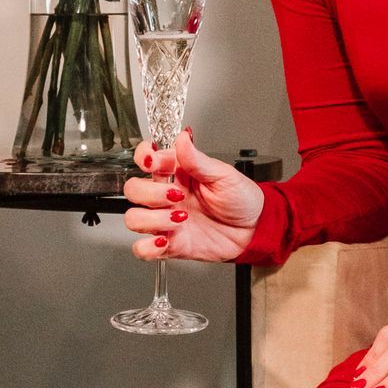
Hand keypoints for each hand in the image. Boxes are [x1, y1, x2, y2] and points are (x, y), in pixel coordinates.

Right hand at [123, 129, 266, 262]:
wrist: (254, 230)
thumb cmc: (241, 200)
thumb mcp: (224, 176)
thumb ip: (198, 160)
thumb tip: (183, 138)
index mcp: (177, 173)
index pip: (146, 159)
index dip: (143, 158)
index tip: (153, 162)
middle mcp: (165, 196)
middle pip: (133, 190)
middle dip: (150, 193)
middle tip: (175, 195)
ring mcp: (165, 220)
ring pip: (133, 218)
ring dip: (152, 220)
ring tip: (179, 220)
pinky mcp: (169, 244)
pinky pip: (142, 249)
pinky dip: (148, 247)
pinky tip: (166, 240)